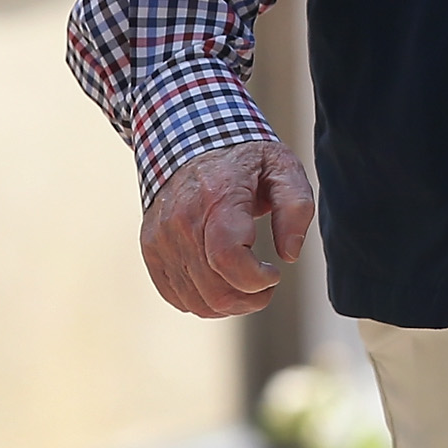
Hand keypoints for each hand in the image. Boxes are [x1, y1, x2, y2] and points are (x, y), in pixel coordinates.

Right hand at [142, 141, 314, 318]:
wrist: (189, 141)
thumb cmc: (243, 158)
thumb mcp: (283, 166)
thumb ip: (296, 207)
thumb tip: (289, 254)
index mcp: (217, 197)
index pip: (228, 259)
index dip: (256, 280)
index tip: (274, 273)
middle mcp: (182, 221)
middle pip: (213, 289)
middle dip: (250, 299)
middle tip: (266, 285)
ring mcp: (161, 238)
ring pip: (195, 301)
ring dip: (229, 305)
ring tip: (247, 286)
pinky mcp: (151, 249)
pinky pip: (175, 296)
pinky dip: (202, 302)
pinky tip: (222, 285)